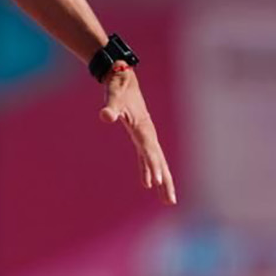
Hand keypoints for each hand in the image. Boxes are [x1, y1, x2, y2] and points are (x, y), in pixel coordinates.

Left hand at [99, 67, 176, 204]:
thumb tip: (105, 116)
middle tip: (170, 201)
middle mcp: (147, 132)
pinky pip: (145, 156)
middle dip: (165, 181)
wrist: (121, 73)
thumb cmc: (117, 84)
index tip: (157, 182)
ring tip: (166, 199)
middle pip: (159, 160)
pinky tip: (147, 183)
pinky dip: (147, 169)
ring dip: (160, 179)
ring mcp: (145, 133)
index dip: (153, 165)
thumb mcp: (112, 94)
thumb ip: (110, 106)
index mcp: (142, 126)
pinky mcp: (138, 133)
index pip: (149, 150)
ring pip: (156, 161)